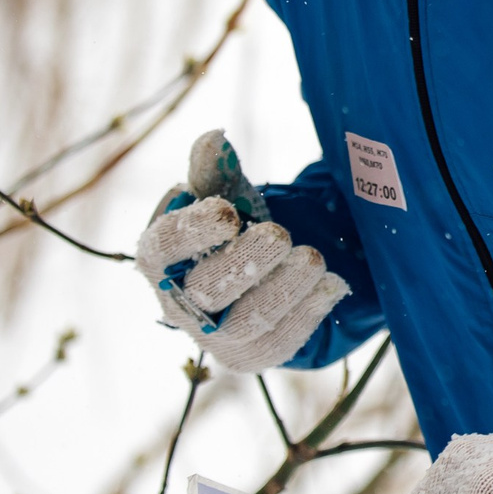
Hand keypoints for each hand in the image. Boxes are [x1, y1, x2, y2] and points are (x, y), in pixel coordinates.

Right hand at [134, 130, 345, 373]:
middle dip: (248, 260)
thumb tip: (213, 137)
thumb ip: (215, 170)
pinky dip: (308, 313)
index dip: (192, 232)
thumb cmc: (232, 229)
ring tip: (314, 257)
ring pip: (247, 321)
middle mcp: (179, 303)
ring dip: (285, 288)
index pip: (162, 248)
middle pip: (207, 289)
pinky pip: (279, 343)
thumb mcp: (224, 194)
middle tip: (280, 234)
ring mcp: (214, 336)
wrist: (258, 276)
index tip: (226, 212)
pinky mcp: (251, 356)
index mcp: (160, 258)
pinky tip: (331, 285)